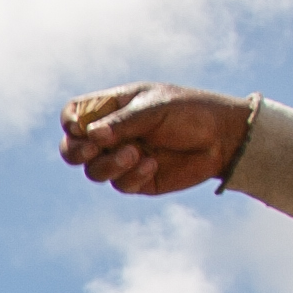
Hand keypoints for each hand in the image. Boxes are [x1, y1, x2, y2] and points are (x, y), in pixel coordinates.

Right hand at [57, 85, 252, 196]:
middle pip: (72, 148)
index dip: (70, 121)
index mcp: (112, 108)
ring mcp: (122, 159)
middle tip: (92, 149)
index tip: (79, 127)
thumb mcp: (155, 109)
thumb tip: (91, 135)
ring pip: (93, 171)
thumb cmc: (190, 112)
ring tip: (135, 154)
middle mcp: (112, 135)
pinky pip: (120, 184)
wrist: (223, 139)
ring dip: (109, 164)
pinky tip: (153, 164)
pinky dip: (132, 176)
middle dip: (76, 151)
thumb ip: (122, 122)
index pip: (74, 114)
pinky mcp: (137, 180)